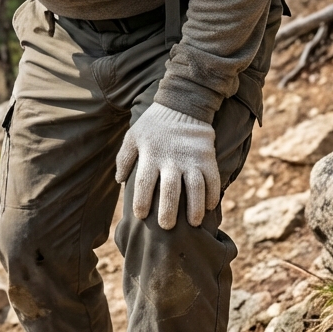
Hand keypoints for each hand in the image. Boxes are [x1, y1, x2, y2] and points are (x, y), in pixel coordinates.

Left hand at [115, 102, 219, 229]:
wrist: (182, 105)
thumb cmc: (154, 124)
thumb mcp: (133, 136)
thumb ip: (124, 159)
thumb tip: (119, 181)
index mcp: (150, 155)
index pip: (143, 183)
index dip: (141, 202)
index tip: (140, 216)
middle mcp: (171, 160)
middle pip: (170, 191)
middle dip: (168, 212)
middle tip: (166, 227)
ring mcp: (191, 159)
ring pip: (195, 189)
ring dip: (194, 208)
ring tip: (193, 224)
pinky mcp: (207, 158)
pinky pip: (213, 180)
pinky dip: (213, 195)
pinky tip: (209, 207)